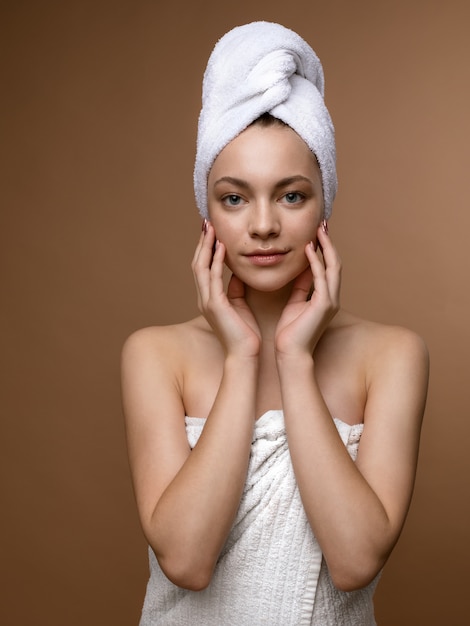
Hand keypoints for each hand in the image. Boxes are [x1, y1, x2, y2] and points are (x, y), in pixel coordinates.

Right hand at [192, 222, 260, 357]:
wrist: (244, 355)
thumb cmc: (245, 333)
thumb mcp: (239, 305)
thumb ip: (236, 289)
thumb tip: (238, 273)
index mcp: (209, 298)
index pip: (204, 267)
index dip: (206, 248)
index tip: (211, 231)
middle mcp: (203, 298)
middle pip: (197, 263)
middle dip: (202, 242)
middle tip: (206, 222)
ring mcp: (207, 301)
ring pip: (201, 267)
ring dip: (205, 246)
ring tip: (210, 228)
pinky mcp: (215, 305)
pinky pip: (213, 278)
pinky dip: (215, 261)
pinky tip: (220, 247)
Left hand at [275, 223, 340, 357]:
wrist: (291, 354)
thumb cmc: (290, 333)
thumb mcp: (295, 304)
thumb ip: (300, 288)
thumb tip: (300, 271)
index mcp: (325, 298)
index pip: (329, 267)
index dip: (324, 249)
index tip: (317, 232)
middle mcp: (332, 297)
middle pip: (335, 263)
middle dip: (329, 243)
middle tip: (322, 224)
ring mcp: (330, 301)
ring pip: (333, 267)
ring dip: (326, 247)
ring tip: (318, 230)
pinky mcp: (324, 304)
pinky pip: (322, 277)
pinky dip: (316, 261)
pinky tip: (309, 248)